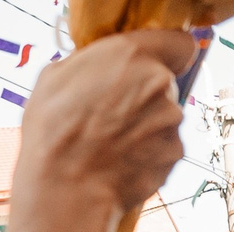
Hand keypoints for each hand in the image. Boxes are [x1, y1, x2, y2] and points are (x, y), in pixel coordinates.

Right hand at [15, 29, 195, 221]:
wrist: (68, 187)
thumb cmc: (54, 130)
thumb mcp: (57, 76)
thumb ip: (93, 64)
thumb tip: (101, 67)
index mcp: (131, 54)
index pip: (178, 42)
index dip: (169, 53)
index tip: (158, 62)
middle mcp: (160, 83)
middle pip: (165, 81)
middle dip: (145, 92)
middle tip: (114, 110)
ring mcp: (171, 120)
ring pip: (165, 114)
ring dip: (147, 123)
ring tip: (114, 139)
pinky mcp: (176, 152)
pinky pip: (166, 144)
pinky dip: (151, 150)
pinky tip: (124, 158)